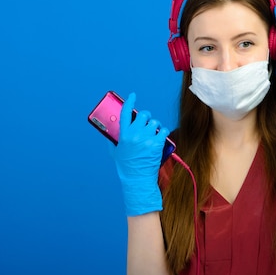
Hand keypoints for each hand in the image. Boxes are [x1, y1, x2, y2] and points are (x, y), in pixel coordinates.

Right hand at [111, 92, 169, 215]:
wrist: (137, 179)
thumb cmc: (126, 166)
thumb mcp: (115, 151)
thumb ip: (113, 139)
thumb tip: (112, 129)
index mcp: (123, 135)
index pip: (125, 113)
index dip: (129, 102)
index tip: (133, 96)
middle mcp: (135, 134)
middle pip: (143, 115)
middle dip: (146, 116)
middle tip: (146, 122)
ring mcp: (147, 138)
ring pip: (154, 122)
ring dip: (155, 125)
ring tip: (153, 133)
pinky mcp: (157, 143)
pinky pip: (163, 130)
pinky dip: (163, 132)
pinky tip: (160, 136)